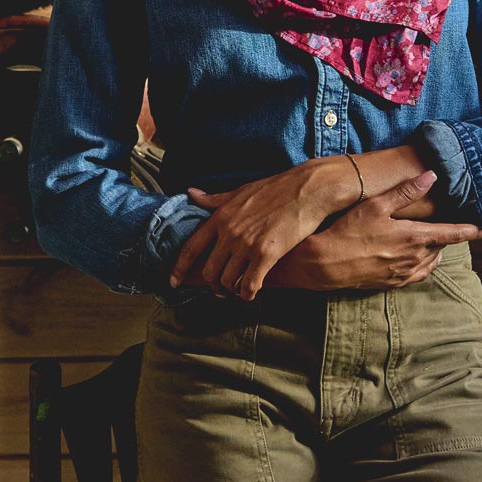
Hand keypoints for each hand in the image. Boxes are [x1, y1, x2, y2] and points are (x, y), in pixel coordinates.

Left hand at [169, 157, 356, 299]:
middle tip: (221, 290)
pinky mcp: (267, 254)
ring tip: (239, 290)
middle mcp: (229, 232)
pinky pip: (249, 285)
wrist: (308, 189)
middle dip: (213, 285)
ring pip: (228, 281)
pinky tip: (252, 292)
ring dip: (232, 290)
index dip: (179, 268)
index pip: (191, 248)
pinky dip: (248, 294)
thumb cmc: (276, 188)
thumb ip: (215, 199)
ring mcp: (247, 244)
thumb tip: (190, 193)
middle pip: (209, 271)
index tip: (173, 283)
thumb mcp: (241, 191)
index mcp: (220, 216)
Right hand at [266, 170, 481, 290]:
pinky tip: (412, 255)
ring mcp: (403, 274)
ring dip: (433, 248)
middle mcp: (414, 259)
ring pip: (431, 261)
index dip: (475, 230)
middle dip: (447, 234)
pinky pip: (417, 273)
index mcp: (414, 238)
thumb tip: (432, 176)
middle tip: (445, 222)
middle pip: (442, 246)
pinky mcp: (391, 284)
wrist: (323, 264)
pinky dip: (421, 262)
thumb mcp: (376, 205)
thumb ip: (406, 192)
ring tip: (427, 236)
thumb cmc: (347, 231)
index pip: (454, 233)